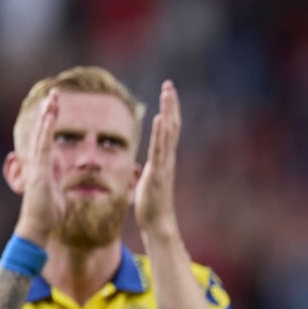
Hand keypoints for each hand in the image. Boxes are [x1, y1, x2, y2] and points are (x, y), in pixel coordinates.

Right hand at [13, 89, 59, 245]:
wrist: (39, 225)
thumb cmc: (50, 212)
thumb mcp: (60, 190)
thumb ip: (60, 176)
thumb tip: (64, 165)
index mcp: (44, 164)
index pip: (48, 138)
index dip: (51, 121)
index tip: (56, 106)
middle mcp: (38, 161)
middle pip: (43, 131)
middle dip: (49, 111)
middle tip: (55, 94)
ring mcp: (37, 164)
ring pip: (42, 134)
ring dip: (48, 115)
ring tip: (53, 98)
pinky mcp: (39, 169)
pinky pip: (43, 145)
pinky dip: (46, 130)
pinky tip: (50, 116)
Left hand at [135, 80, 180, 237]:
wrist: (157, 223)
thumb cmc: (150, 207)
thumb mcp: (142, 185)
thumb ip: (140, 174)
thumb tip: (135, 169)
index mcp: (162, 159)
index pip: (168, 131)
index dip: (168, 112)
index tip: (166, 94)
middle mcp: (167, 159)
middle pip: (172, 126)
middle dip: (171, 105)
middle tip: (169, 85)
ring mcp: (165, 165)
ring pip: (169, 133)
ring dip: (169, 112)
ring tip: (167, 93)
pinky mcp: (160, 173)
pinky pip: (161, 150)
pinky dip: (162, 134)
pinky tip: (161, 119)